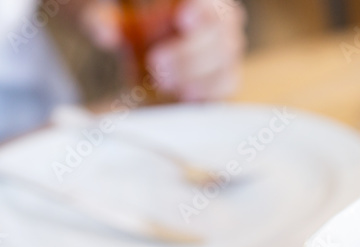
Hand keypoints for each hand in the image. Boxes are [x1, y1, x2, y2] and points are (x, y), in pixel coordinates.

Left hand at [81, 0, 246, 100]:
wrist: (142, 53)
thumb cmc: (131, 24)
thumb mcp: (108, 15)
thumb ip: (102, 18)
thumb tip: (102, 33)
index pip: (211, 5)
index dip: (202, 10)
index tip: (182, 20)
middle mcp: (221, 21)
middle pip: (221, 35)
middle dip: (189, 54)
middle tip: (156, 63)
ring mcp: (227, 51)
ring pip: (224, 64)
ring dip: (194, 77)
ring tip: (163, 83)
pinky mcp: (226, 78)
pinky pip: (226, 86)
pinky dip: (206, 92)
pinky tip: (183, 95)